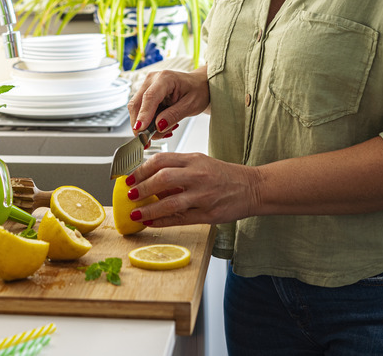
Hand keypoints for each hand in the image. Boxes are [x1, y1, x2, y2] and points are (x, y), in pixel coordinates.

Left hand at [126, 151, 259, 226]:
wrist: (253, 187)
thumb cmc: (224, 175)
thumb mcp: (200, 163)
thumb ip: (177, 169)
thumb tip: (149, 180)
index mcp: (193, 159)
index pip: (161, 160)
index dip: (140, 169)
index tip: (129, 178)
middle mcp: (198, 175)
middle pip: (163, 178)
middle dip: (142, 188)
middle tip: (130, 195)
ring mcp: (203, 195)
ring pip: (170, 202)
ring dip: (149, 209)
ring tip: (136, 214)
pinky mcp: (209, 214)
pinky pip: (181, 219)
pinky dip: (163, 221)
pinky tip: (151, 222)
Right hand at [127, 66, 209, 137]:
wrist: (198, 86)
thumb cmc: (197, 91)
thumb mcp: (191, 105)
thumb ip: (174, 115)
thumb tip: (159, 126)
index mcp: (165, 78)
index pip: (150, 97)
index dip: (143, 115)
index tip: (141, 130)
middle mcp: (152, 80)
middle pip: (136, 104)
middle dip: (141, 125)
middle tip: (150, 141)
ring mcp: (146, 86)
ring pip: (136, 110)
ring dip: (146, 126)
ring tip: (165, 130)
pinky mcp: (145, 94)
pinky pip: (140, 112)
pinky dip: (148, 123)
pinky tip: (162, 126)